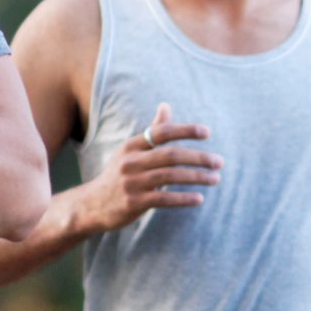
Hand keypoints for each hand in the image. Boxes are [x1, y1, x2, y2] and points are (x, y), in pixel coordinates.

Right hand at [83, 103, 221, 231]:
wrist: (91, 205)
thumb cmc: (119, 175)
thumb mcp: (131, 151)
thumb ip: (152, 131)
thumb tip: (166, 105)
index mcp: (132, 146)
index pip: (161, 132)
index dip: (185, 130)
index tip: (207, 132)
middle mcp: (131, 162)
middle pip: (170, 155)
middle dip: (198, 157)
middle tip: (219, 162)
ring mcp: (132, 182)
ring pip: (170, 176)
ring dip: (196, 177)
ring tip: (215, 178)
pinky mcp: (134, 202)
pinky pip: (164, 198)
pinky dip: (183, 198)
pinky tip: (199, 198)